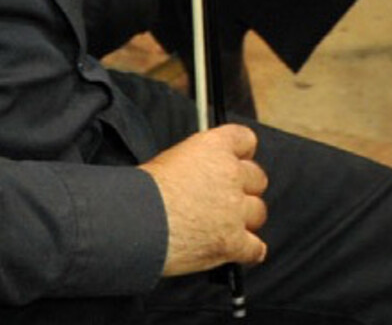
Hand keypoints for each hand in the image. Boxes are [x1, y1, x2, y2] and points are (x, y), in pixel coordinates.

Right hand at [141, 124, 268, 276]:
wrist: (134, 223)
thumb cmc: (142, 193)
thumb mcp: (171, 160)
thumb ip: (198, 164)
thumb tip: (201, 177)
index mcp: (216, 147)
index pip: (245, 140)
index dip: (242, 154)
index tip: (238, 161)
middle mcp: (231, 174)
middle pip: (257, 179)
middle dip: (245, 189)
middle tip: (228, 199)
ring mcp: (234, 209)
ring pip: (258, 212)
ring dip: (245, 220)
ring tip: (228, 226)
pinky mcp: (232, 241)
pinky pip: (255, 248)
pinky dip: (250, 252)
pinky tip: (243, 251)